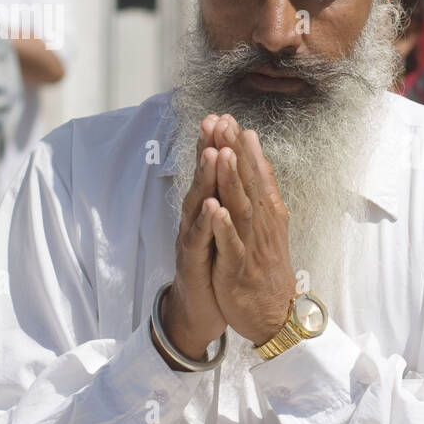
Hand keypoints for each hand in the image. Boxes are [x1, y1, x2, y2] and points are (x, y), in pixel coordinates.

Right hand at [160, 114, 229, 359]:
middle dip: (208, 149)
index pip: (212, 172)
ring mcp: (192, 239)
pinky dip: (206, 223)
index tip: (224, 116)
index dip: (217, 144)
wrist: (203, 307)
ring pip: (198, 204)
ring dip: (205, 178)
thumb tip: (231, 168)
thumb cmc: (215, 264)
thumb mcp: (223, 227)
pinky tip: (212, 206)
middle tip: (213, 121)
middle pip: (202, 179)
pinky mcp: (193, 262)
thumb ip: (225, 197)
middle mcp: (196, 218)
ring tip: (213, 153)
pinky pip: (200, 240)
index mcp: (208, 208)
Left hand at [209, 116, 296, 345]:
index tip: (229, 118)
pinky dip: (224, 227)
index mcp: (267, 213)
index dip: (241, 146)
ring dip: (232, 181)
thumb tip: (255, 154)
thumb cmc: (267, 267)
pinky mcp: (240, 269)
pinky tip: (215, 209)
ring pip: (241, 209)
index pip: (255, 174)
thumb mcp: (268, 224)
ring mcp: (252, 246)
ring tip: (222, 154)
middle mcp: (262, 225)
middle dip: (235, 152)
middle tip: (224, 122)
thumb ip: (261, 189)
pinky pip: (232, 246)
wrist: (275, 314)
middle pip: (248, 183)